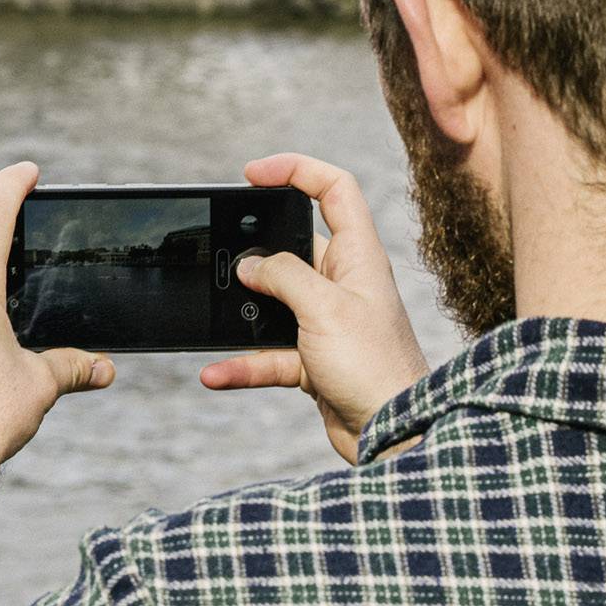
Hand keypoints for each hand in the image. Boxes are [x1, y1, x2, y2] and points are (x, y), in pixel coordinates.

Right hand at [199, 153, 429, 462]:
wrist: (395, 434)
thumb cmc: (375, 366)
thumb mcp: (324, 309)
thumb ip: (283, 277)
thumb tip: (251, 265)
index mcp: (358, 256)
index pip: (334, 190)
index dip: (296, 170)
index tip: (252, 175)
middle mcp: (343, 283)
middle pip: (292, 247)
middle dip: (254, 253)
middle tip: (221, 255)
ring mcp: (327, 322)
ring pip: (273, 305)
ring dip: (241, 316)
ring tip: (211, 314)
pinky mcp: (314, 360)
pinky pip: (267, 354)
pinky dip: (241, 363)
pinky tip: (214, 372)